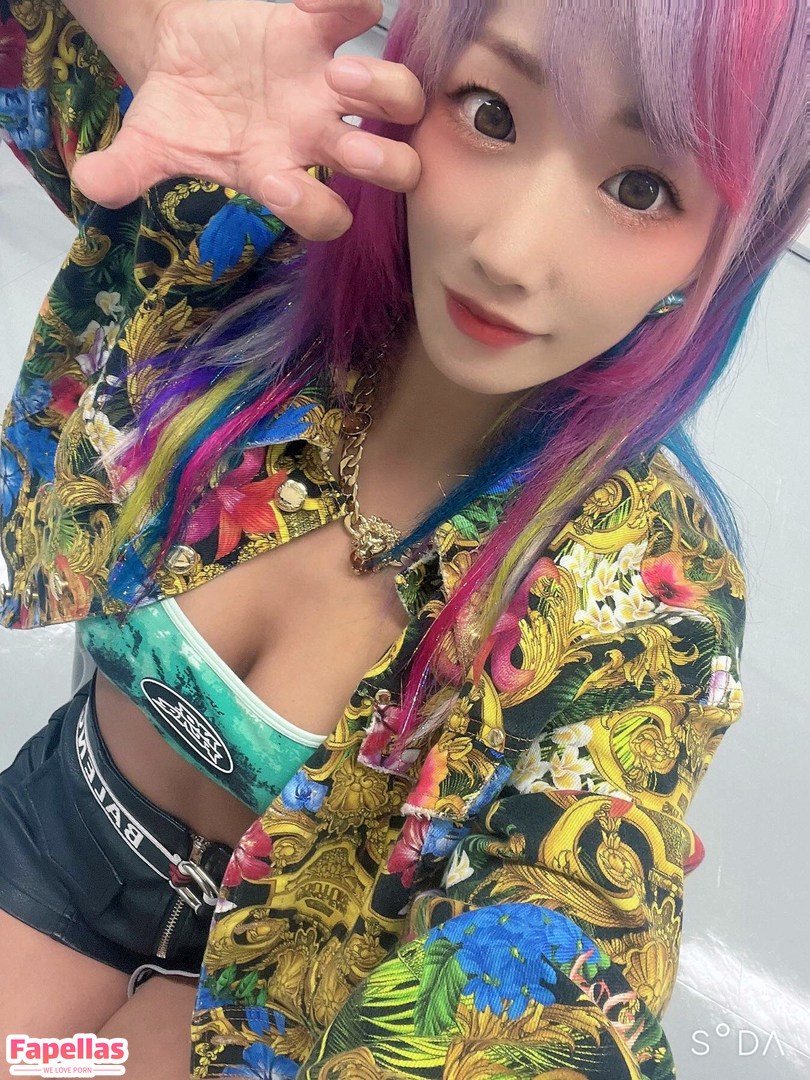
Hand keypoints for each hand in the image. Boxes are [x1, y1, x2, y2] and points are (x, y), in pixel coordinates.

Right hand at [70, 0, 424, 240]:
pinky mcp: (318, 29)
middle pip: (390, 168)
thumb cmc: (179, 114)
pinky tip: (315, 4)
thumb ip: (128, 171)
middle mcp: (315, 136)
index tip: (282, 185)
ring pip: (395, 98)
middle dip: (384, 162)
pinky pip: (357, 13)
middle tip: (346, 137)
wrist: (181, 57)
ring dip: (382, 89)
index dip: (317, 212)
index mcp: (277, 173)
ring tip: (337, 70)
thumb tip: (92, 184)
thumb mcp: (149, 145)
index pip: (324, 217)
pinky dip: (351, 4)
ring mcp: (325, 84)